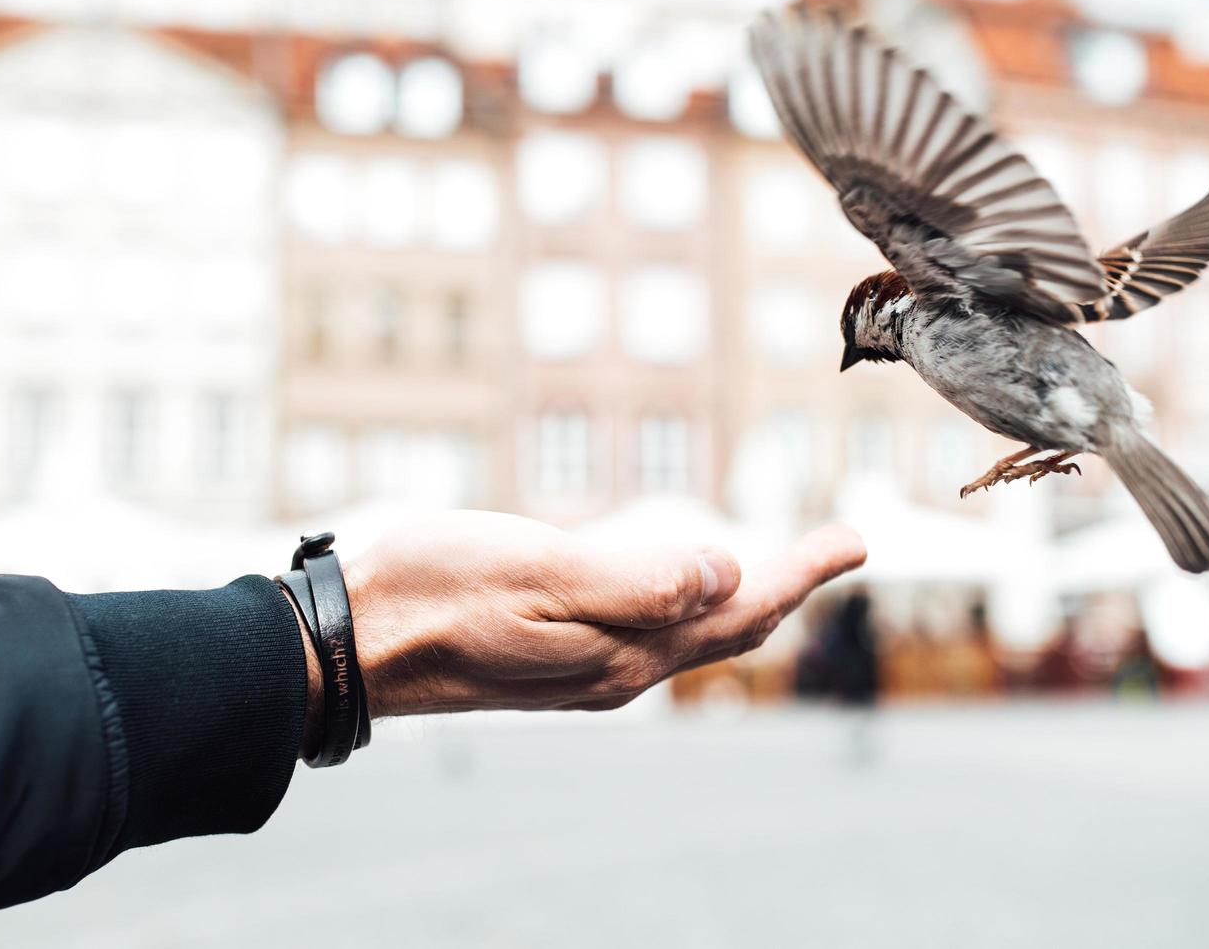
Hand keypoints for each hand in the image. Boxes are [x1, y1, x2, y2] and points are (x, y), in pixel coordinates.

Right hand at [324, 511, 864, 717]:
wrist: (353, 644)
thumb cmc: (435, 595)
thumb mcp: (539, 574)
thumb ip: (638, 580)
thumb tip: (731, 572)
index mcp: (623, 651)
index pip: (739, 610)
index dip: (802, 572)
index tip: (854, 538)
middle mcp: (615, 670)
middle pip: (726, 629)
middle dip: (787, 586)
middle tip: (836, 547)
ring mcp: (583, 668)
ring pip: (690, 635)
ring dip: (743, 599)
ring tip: (779, 569)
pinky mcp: (553, 655)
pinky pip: (649, 633)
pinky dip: (689, 606)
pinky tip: (682, 590)